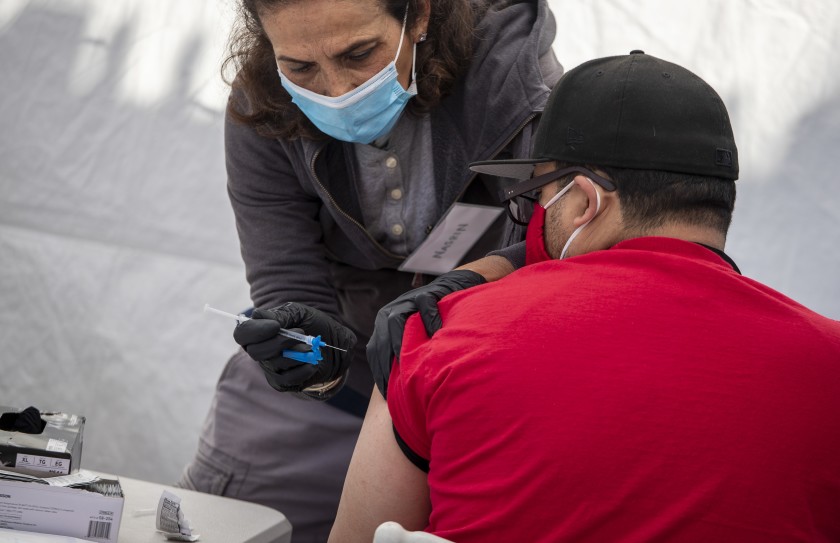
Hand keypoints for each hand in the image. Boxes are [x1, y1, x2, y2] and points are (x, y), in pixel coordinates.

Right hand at [233, 302, 356, 392]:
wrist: (334, 345)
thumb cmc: (313, 325)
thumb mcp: (299, 313)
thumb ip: (280, 315)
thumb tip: (258, 316)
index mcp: (259, 331)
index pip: (242, 334)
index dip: (255, 331)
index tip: (276, 326)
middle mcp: (260, 351)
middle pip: (256, 352)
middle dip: (280, 342)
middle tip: (302, 333)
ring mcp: (270, 368)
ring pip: (274, 364)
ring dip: (297, 354)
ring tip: (311, 347)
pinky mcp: (282, 383)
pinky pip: (287, 379)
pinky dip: (303, 369)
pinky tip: (312, 362)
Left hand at [366, 270, 485, 397]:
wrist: (455, 288)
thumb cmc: (436, 322)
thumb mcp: (418, 339)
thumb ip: (408, 357)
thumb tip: (403, 392)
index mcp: (384, 325)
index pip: (375, 352)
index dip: (380, 372)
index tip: (387, 394)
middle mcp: (391, 312)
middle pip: (382, 339)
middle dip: (386, 363)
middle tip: (397, 386)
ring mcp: (407, 301)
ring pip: (396, 321)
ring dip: (400, 342)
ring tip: (409, 364)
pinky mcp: (427, 292)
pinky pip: (424, 306)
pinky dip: (428, 320)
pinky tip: (436, 335)